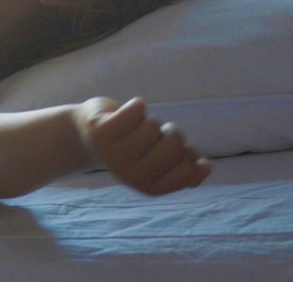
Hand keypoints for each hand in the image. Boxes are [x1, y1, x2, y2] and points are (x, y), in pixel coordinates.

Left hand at [75, 97, 209, 195]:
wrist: (87, 135)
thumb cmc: (133, 146)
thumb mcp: (161, 161)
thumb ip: (186, 167)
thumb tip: (205, 167)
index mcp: (149, 186)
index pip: (190, 168)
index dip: (187, 152)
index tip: (170, 149)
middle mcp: (132, 176)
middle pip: (176, 143)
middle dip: (169, 132)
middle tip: (150, 136)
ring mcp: (115, 155)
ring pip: (155, 124)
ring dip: (147, 121)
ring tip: (131, 129)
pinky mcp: (102, 132)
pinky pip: (137, 109)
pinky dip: (136, 105)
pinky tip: (124, 113)